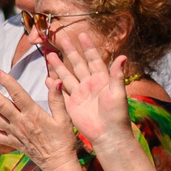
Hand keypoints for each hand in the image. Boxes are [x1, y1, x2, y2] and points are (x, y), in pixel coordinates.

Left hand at [0, 71, 76, 168]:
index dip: (6, 82)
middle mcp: (20, 123)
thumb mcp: (64, 118)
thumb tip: (54, 80)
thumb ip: (57, 99)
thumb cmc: (63, 139)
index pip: (17, 94)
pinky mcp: (12, 143)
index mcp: (33, 114)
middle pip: (0, 105)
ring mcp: (14, 134)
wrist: (58, 163)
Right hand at [45, 26, 135, 151]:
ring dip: (58, 66)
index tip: (82, 35)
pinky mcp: (72, 105)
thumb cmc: (117, 115)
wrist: (108, 135)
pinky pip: (61, 93)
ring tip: (49, 55)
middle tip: (60, 38)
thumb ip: (117, 75)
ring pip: (67, 76)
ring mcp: (80, 94)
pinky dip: (54, 85)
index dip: (88, 47)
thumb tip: (123, 56)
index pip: (94, 59)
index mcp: (102, 80)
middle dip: (69, 51)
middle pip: (77, 64)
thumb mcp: (118, 93)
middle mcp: (90, 84)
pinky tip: (48, 78)